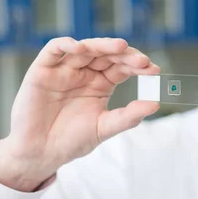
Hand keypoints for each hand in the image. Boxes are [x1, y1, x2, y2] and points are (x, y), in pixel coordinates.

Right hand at [0, 37, 159, 190]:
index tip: (154, 70)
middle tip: (141, 60)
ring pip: (85, 48)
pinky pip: (53, 50)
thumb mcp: (105, 128)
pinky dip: (65, 45)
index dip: (137, 65)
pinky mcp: (42, 70)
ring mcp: (64, 69)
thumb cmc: (73, 140)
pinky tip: (80, 47)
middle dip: (125, 55)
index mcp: (101, 84)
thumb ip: (129, 116)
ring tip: (120, 47)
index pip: (122, 67)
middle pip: (107, 54)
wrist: (41, 153)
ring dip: (102, 45)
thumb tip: (156, 104)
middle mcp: (84, 72)